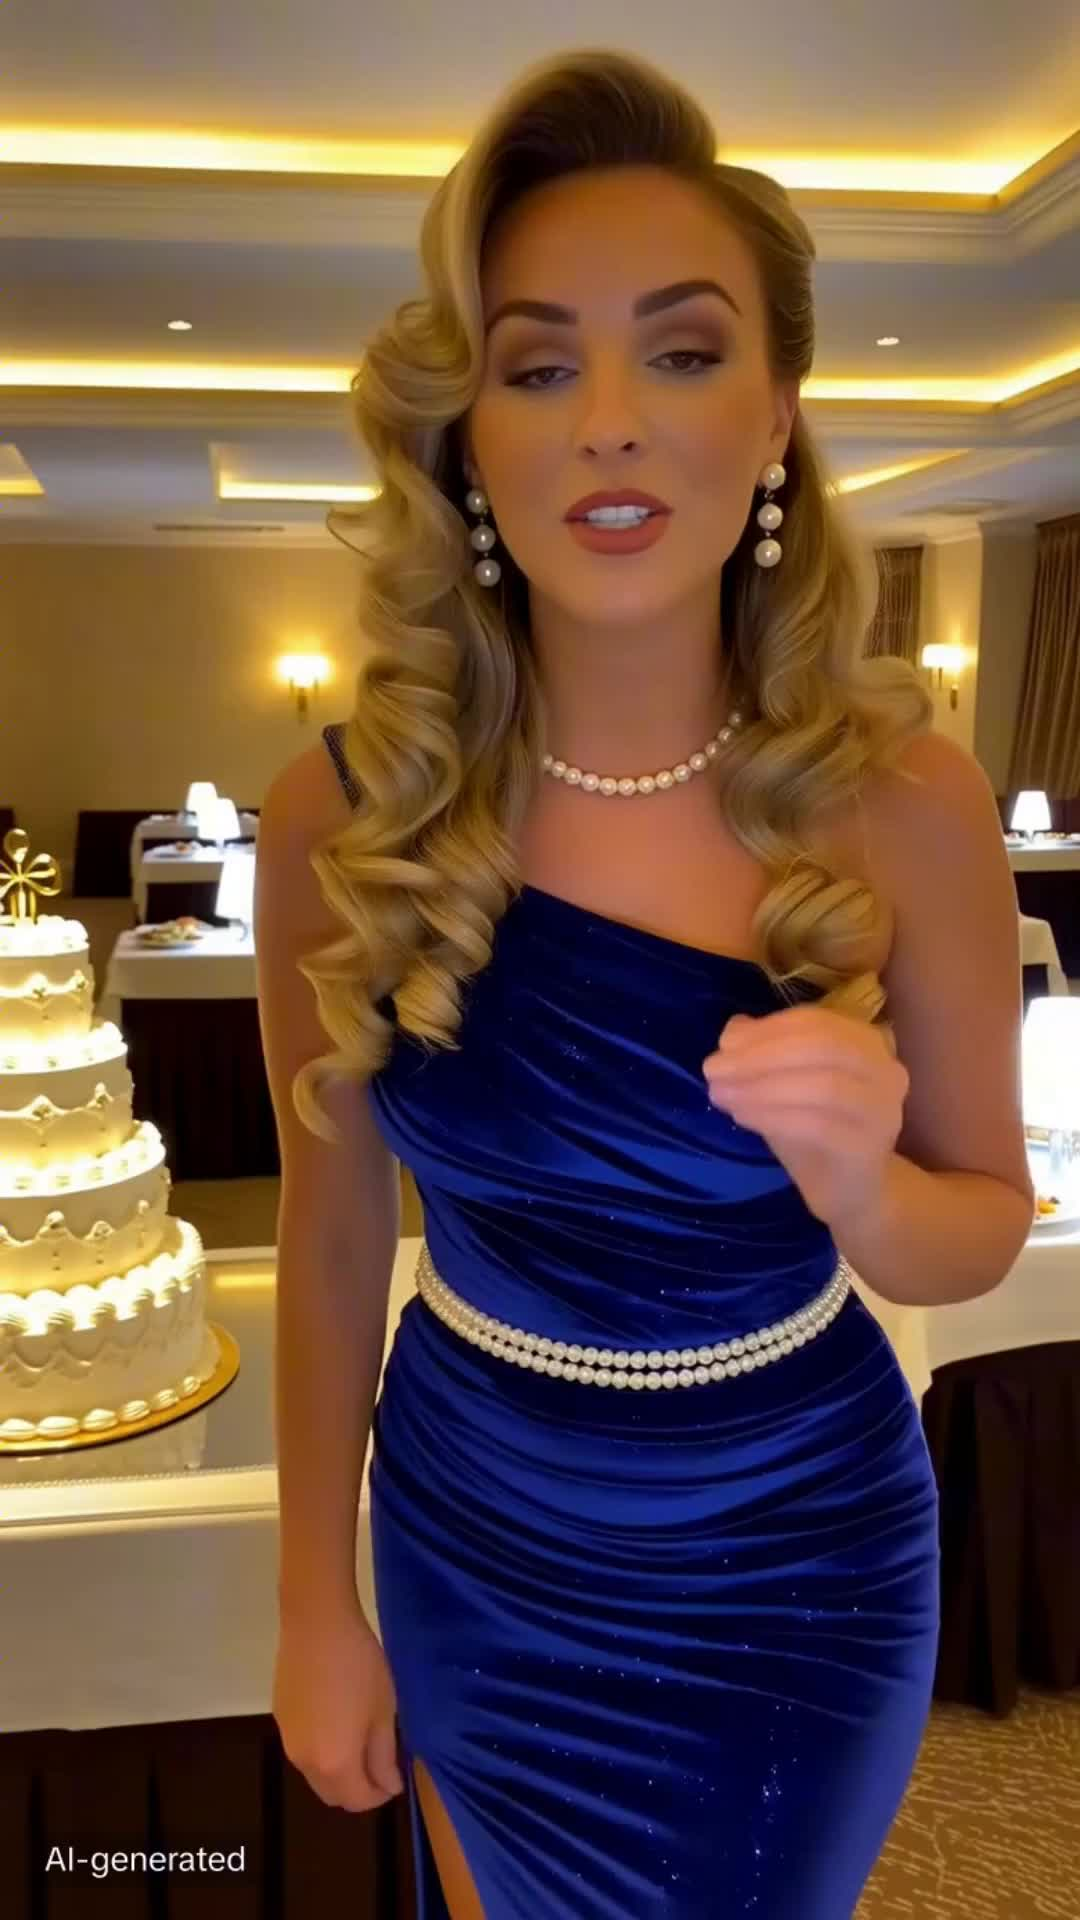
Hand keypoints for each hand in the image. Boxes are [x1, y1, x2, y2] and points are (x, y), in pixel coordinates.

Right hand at [273, 1603, 404, 1812]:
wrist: (317, 1624)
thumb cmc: (359, 1665)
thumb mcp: (383, 1710)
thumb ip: (384, 1756)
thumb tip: (388, 1785)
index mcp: (335, 1764)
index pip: (358, 1800)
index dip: (381, 1794)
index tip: (397, 1777)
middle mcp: (305, 1762)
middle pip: (332, 1795)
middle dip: (358, 1790)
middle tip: (380, 1765)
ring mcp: (288, 1740)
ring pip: (315, 1775)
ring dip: (338, 1772)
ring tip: (360, 1741)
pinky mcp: (280, 1719)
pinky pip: (303, 1750)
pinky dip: (321, 1752)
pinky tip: (336, 1720)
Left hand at [701, 1005, 909, 1229]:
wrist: (851, 1192)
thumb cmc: (815, 1131)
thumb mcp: (783, 1084)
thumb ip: (763, 1052)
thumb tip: (734, 1030)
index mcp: (866, 1043)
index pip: (815, 1021)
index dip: (765, 1030)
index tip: (723, 1045)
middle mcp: (885, 1070)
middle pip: (821, 1046)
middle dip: (760, 1056)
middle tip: (714, 1070)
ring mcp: (882, 1110)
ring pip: (823, 1086)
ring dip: (762, 1087)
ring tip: (723, 1095)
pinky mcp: (869, 1147)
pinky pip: (819, 1125)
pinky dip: (775, 1116)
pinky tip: (744, 1116)